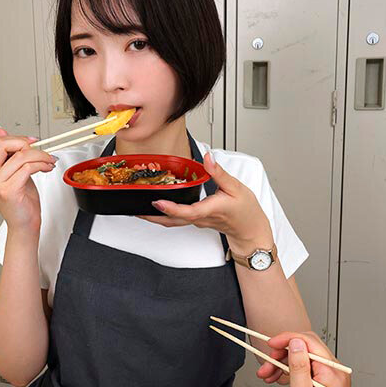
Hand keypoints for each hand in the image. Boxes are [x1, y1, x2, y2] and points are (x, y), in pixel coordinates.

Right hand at [0, 125, 56, 232]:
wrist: (24, 225)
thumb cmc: (21, 202)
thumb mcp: (14, 172)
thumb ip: (8, 153)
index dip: (16, 139)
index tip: (31, 141)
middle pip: (2, 145)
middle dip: (25, 143)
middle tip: (39, 149)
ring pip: (20, 156)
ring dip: (40, 155)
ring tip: (49, 160)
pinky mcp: (8, 190)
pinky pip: (28, 167)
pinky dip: (42, 164)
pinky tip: (47, 167)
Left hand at [137, 152, 271, 251]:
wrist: (250, 228)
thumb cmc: (245, 211)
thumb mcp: (236, 187)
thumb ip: (219, 172)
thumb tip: (208, 158)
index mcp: (211, 209)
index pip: (188, 211)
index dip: (172, 208)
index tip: (158, 202)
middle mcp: (200, 218)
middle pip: (173, 221)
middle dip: (153, 217)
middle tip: (136, 210)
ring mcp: (197, 222)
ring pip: (172, 223)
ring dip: (155, 218)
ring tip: (139, 211)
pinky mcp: (196, 221)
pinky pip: (176, 221)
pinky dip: (164, 216)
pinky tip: (156, 209)